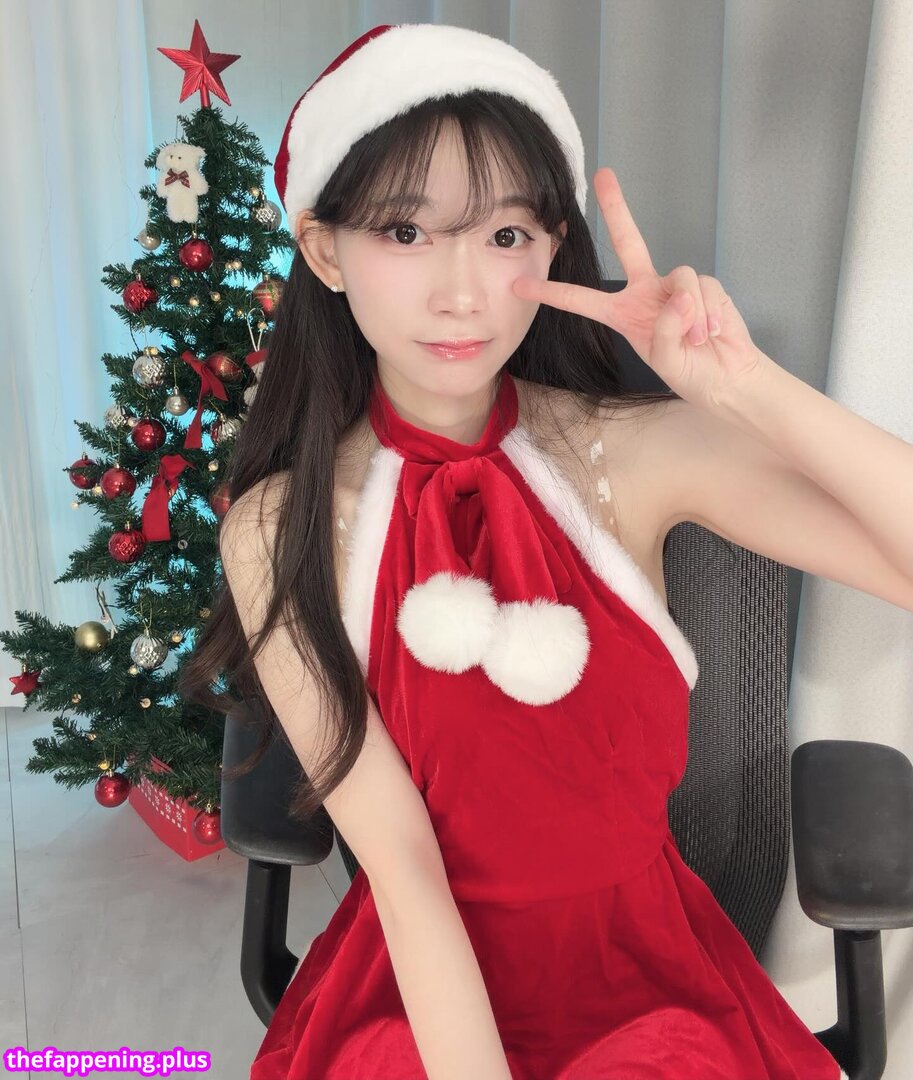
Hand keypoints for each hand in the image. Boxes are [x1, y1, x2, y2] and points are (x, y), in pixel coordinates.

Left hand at [512, 167, 762, 412]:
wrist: (726, 377)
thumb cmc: (690, 371)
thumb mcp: (665, 358)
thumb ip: (666, 327)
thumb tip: (681, 296)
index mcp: (622, 313)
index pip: (581, 300)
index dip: (552, 292)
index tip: (519, 284)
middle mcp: (645, 291)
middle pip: (628, 241)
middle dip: (617, 207)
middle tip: (604, 174)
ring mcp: (675, 286)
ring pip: (680, 279)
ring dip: (689, 315)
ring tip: (696, 340)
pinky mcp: (705, 285)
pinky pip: (703, 288)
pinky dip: (707, 313)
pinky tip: (711, 332)